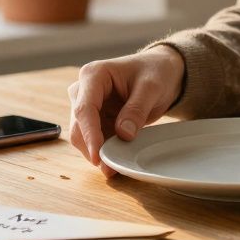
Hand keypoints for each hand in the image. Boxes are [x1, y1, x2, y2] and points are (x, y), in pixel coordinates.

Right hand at [67, 46, 185, 176]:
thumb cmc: (155, 72)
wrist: (160, 71)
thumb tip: (123, 134)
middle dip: (92, 148)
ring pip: (82, 136)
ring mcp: (88, 106)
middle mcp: (83, 90)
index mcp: (93, 75)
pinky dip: (103, 151)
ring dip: (97, 152)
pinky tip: (116, 160)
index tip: (97, 156)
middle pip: (79, 125)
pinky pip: (94, 140)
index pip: (85, 108)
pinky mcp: (96, 119)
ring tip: (115, 167)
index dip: (89, 135)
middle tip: (110, 168)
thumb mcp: (151, 87)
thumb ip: (137, 109)